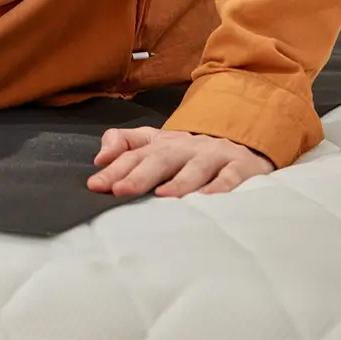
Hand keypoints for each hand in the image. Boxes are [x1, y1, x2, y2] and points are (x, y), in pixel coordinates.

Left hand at [86, 126, 272, 197]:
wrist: (245, 147)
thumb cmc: (191, 154)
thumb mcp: (158, 143)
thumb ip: (125, 144)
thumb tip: (99, 157)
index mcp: (164, 143)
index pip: (134, 153)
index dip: (114, 168)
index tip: (95, 185)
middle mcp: (187, 147)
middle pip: (161, 157)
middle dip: (140, 174)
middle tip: (120, 190)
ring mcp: (214, 155)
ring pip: (196, 167)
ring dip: (179, 181)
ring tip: (162, 195)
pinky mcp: (241, 166)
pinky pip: (231, 177)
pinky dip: (220, 187)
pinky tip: (207, 199)